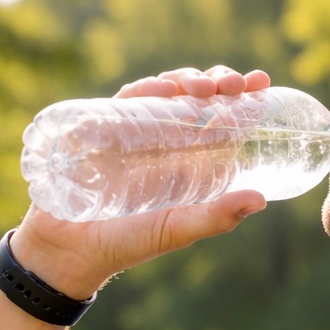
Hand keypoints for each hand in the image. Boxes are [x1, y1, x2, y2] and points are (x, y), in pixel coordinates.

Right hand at [9, 65, 271, 298]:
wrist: (68, 250)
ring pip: (165, 91)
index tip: (260, 82)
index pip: (220, 117)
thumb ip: (216, 217)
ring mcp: (132, 130)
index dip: (240, 96)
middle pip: (196, 96)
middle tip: (232, 85)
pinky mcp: (100, 126)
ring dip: (186, 79)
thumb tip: (261, 198)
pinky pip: (125, 99)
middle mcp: (164, 139)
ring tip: (201, 87)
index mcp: (189, 159)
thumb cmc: (126, 244)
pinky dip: (145, 89)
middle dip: (217, 81)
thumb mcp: (177, 230)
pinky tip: (162, 88)